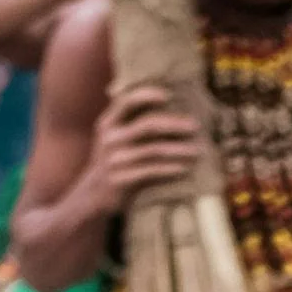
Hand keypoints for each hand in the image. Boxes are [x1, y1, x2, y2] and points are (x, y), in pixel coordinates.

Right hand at [75, 80, 198, 214]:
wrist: (93, 196)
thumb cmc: (114, 163)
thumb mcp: (113, 139)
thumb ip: (130, 123)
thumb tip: (165, 104)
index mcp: (108, 123)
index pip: (127, 101)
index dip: (147, 95)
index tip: (168, 96)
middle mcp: (110, 139)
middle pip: (148, 125)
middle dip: (175, 124)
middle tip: (196, 126)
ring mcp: (115, 160)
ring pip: (155, 150)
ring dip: (180, 149)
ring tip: (199, 150)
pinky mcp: (122, 180)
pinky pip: (153, 172)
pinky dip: (172, 169)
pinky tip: (186, 169)